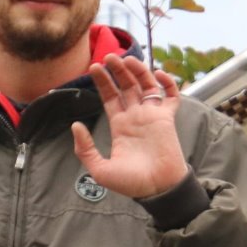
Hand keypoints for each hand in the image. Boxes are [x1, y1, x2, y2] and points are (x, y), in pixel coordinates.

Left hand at [71, 54, 189, 199]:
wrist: (157, 190)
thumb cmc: (131, 183)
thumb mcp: (99, 169)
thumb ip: (85, 148)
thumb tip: (75, 125)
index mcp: (120, 126)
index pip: (110, 97)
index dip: (103, 81)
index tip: (94, 67)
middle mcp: (136, 117)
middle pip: (127, 86)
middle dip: (118, 70)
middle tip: (108, 56)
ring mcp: (153, 116)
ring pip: (146, 85)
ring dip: (138, 71)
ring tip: (127, 59)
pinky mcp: (167, 119)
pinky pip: (171, 96)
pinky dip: (167, 83)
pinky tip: (158, 73)